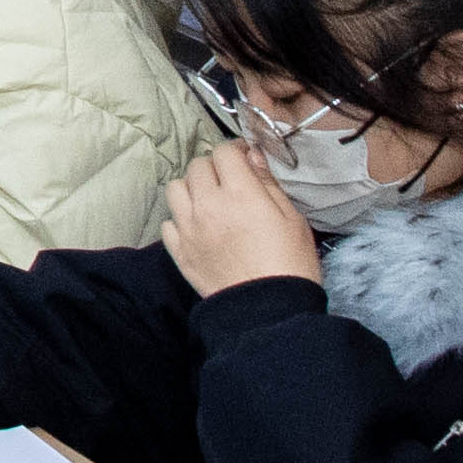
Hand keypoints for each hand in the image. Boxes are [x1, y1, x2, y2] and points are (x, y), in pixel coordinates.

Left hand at [160, 139, 324, 298]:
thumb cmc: (290, 265)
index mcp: (239, 193)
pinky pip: (169, 222)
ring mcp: (188, 228)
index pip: (224, 152)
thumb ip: (269, 184)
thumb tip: (252, 156)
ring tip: (210, 200)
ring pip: (176, 188)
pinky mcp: (179, 251)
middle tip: (230, 179)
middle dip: (214, 167)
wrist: (269, 312)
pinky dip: (181, 219)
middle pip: (198, 166)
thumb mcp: (293, 219)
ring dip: (192, 188)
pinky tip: (198, 227)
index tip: (244, 157)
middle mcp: (207, 205)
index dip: (235, 150)